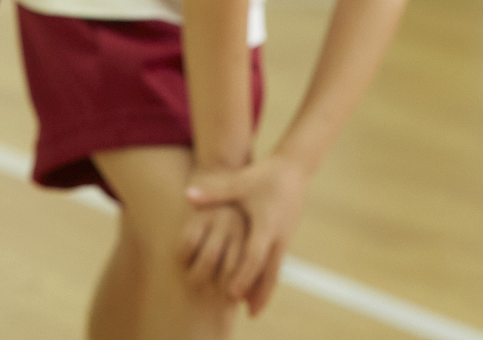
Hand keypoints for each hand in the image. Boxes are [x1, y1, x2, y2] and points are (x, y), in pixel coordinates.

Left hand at [186, 155, 308, 313]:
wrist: (294, 169)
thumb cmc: (264, 175)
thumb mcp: (240, 181)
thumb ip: (215, 191)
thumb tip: (188, 195)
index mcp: (266, 223)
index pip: (255, 255)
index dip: (243, 275)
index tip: (231, 292)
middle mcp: (278, 235)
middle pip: (269, 271)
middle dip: (258, 292)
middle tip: (247, 312)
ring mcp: (284, 239)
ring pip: (275, 272)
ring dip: (265, 291)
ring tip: (253, 312)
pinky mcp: (286, 239)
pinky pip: (277, 265)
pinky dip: (268, 280)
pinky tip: (258, 292)